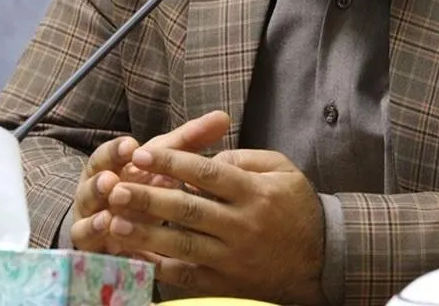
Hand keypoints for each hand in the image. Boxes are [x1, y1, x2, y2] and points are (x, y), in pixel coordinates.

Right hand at [68, 110, 230, 253]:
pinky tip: (115, 251)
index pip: (107, 155)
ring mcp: (91, 225)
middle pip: (92, 187)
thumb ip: (189, 141)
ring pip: (86, 222)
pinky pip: (94, 255)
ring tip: (108, 218)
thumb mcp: (164, 162)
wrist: (124, 222)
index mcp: (108, 168)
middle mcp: (94, 195)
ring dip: (95, 221)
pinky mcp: (95, 253)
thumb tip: (223, 117)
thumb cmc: (146, 184)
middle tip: (111, 181)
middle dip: (99, 184)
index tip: (130, 145)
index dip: (116, 151)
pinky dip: (104, 254)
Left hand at [102, 146, 325, 305]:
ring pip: (181, 244)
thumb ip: (246, 159)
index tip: (142, 153)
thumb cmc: (298, 209)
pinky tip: (137, 254)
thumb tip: (209, 157)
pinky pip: (187, 277)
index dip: (172, 162)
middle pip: (187, 209)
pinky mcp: (227, 285)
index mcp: (255, 193)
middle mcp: (242, 226)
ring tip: (115, 220)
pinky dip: (160, 266)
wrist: (323, 260)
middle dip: (147, 197)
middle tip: (115, 186)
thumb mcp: (282, 171)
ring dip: (145, 232)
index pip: (206, 173)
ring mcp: (233, 259)